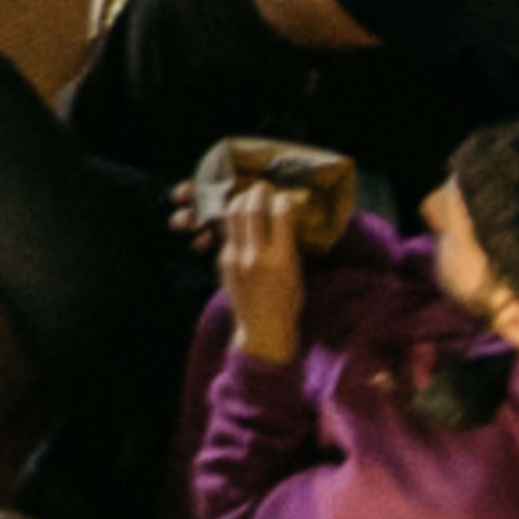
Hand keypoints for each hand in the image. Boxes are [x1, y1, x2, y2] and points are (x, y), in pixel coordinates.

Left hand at [218, 182, 308, 368]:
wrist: (262, 331)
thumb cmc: (287, 304)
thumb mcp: (296, 274)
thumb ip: (288, 245)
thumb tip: (283, 215)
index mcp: (281, 260)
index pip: (280, 216)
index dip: (282, 199)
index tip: (284, 196)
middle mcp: (256, 256)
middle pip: (252, 209)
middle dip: (258, 192)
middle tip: (263, 186)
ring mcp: (235, 257)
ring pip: (233, 214)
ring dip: (242, 199)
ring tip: (249, 195)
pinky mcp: (223, 260)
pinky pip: (228, 231)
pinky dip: (234, 218)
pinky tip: (241, 215)